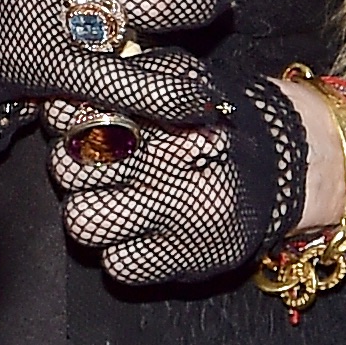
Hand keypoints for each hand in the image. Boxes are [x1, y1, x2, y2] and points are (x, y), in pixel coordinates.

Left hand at [46, 73, 317, 291]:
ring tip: (118, 202)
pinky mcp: (181, 261)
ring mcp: (178, 214)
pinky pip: (116, 265)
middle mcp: (175, 157)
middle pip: (67, 167)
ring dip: (91, 211)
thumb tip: (58, 99)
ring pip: (82, 220)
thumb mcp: (178, 80)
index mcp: (167, 106)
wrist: (287, 167)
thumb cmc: (212, 121)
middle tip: (99, 167)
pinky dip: (124, 252)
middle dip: (73, 166)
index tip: (83, 124)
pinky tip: (147, 233)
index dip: (67, 122)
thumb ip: (122, 82)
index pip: (76, 114)